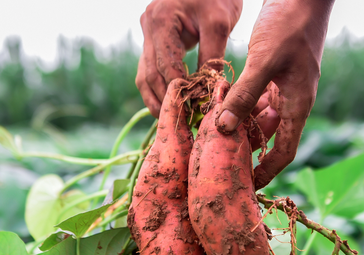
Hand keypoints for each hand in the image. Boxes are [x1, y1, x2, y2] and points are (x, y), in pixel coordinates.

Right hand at [137, 0, 241, 117]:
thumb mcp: (219, 23)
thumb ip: (211, 56)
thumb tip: (208, 91)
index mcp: (161, 21)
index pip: (167, 67)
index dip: (179, 92)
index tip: (193, 112)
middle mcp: (148, 27)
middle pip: (151, 74)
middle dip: (165, 100)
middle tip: (181, 123)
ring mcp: (147, 33)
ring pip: (144, 74)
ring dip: (156, 99)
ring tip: (171, 120)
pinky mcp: (153, 39)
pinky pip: (149, 68)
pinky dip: (157, 88)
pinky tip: (168, 105)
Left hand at [215, 0, 334, 189]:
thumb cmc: (289, 25)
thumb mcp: (264, 61)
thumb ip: (243, 95)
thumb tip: (223, 128)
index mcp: (298, 105)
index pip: (284, 151)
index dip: (266, 172)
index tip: (247, 186)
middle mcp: (291, 102)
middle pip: (268, 138)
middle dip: (246, 151)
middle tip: (219, 162)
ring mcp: (282, 88)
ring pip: (258, 118)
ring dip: (238, 126)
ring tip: (212, 137)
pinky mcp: (273, 75)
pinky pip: (254, 98)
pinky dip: (237, 104)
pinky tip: (217, 106)